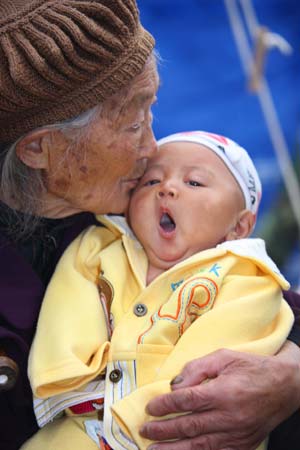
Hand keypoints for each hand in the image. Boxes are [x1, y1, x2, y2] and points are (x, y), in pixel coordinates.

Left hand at [140, 342, 299, 449]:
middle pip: (190, 426)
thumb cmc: (252, 367)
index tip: (150, 407)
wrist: (285, 385)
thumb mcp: (224, 357)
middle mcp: (229, 416)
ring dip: (175, 449)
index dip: (165, 405)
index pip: (187, 401)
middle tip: (145, 430)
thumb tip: (175, 385)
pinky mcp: (243, 444)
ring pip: (200, 445)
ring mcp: (237, 434)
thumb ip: (198, 368)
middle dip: (164, 430)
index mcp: (224, 392)